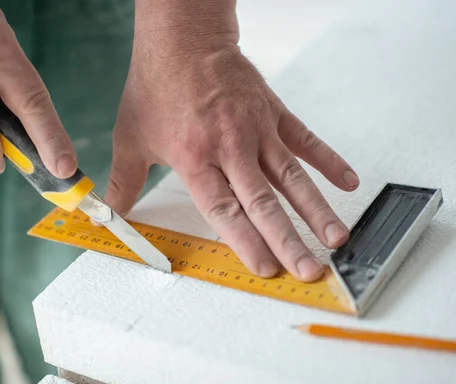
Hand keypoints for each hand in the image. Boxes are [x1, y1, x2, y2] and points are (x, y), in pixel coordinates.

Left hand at [105, 3, 358, 281]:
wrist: (183, 40)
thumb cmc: (156, 87)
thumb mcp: (131, 137)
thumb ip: (123, 182)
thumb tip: (109, 215)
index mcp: (195, 157)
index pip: (224, 209)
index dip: (245, 241)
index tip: (264, 268)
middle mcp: (230, 146)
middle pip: (263, 202)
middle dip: (288, 240)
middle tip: (309, 269)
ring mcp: (257, 129)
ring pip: (292, 176)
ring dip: (316, 209)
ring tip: (336, 238)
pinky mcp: (274, 113)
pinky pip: (306, 140)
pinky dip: (329, 161)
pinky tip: (348, 183)